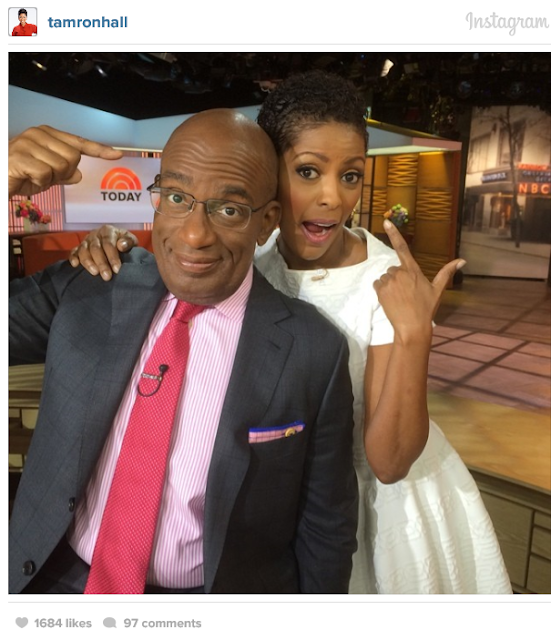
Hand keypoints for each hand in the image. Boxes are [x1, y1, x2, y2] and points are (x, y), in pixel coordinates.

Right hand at [9, 125, 122, 196]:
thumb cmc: (18, 174)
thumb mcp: (46, 176)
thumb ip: (63, 174)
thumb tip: (78, 174)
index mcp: (47, 135)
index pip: (78, 142)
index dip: (99, 150)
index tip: (117, 154)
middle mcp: (39, 134)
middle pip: (74, 158)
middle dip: (64, 172)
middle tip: (46, 175)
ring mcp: (28, 143)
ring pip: (62, 167)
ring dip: (51, 179)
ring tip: (34, 176)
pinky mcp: (20, 156)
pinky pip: (46, 175)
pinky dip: (40, 183)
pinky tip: (27, 178)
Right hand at [69, 225, 137, 279]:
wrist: (118, 244)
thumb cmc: (124, 244)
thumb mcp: (131, 241)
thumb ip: (128, 242)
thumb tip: (121, 245)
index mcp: (108, 230)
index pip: (108, 243)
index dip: (112, 257)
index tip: (117, 269)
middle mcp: (95, 234)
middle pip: (95, 248)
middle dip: (101, 263)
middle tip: (107, 276)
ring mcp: (86, 241)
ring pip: (84, 250)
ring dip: (88, 262)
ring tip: (95, 273)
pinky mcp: (78, 248)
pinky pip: (73, 252)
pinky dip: (73, 258)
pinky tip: (75, 265)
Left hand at [373, 220, 465, 342]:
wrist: (412, 327)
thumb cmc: (426, 309)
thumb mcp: (438, 290)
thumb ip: (447, 272)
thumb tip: (462, 260)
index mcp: (413, 270)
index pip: (402, 248)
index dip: (394, 234)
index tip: (386, 221)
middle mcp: (399, 273)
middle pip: (393, 269)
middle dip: (397, 278)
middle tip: (406, 293)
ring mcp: (389, 281)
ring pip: (384, 277)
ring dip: (389, 285)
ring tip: (399, 298)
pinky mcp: (380, 290)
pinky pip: (377, 284)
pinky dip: (381, 290)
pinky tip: (390, 300)